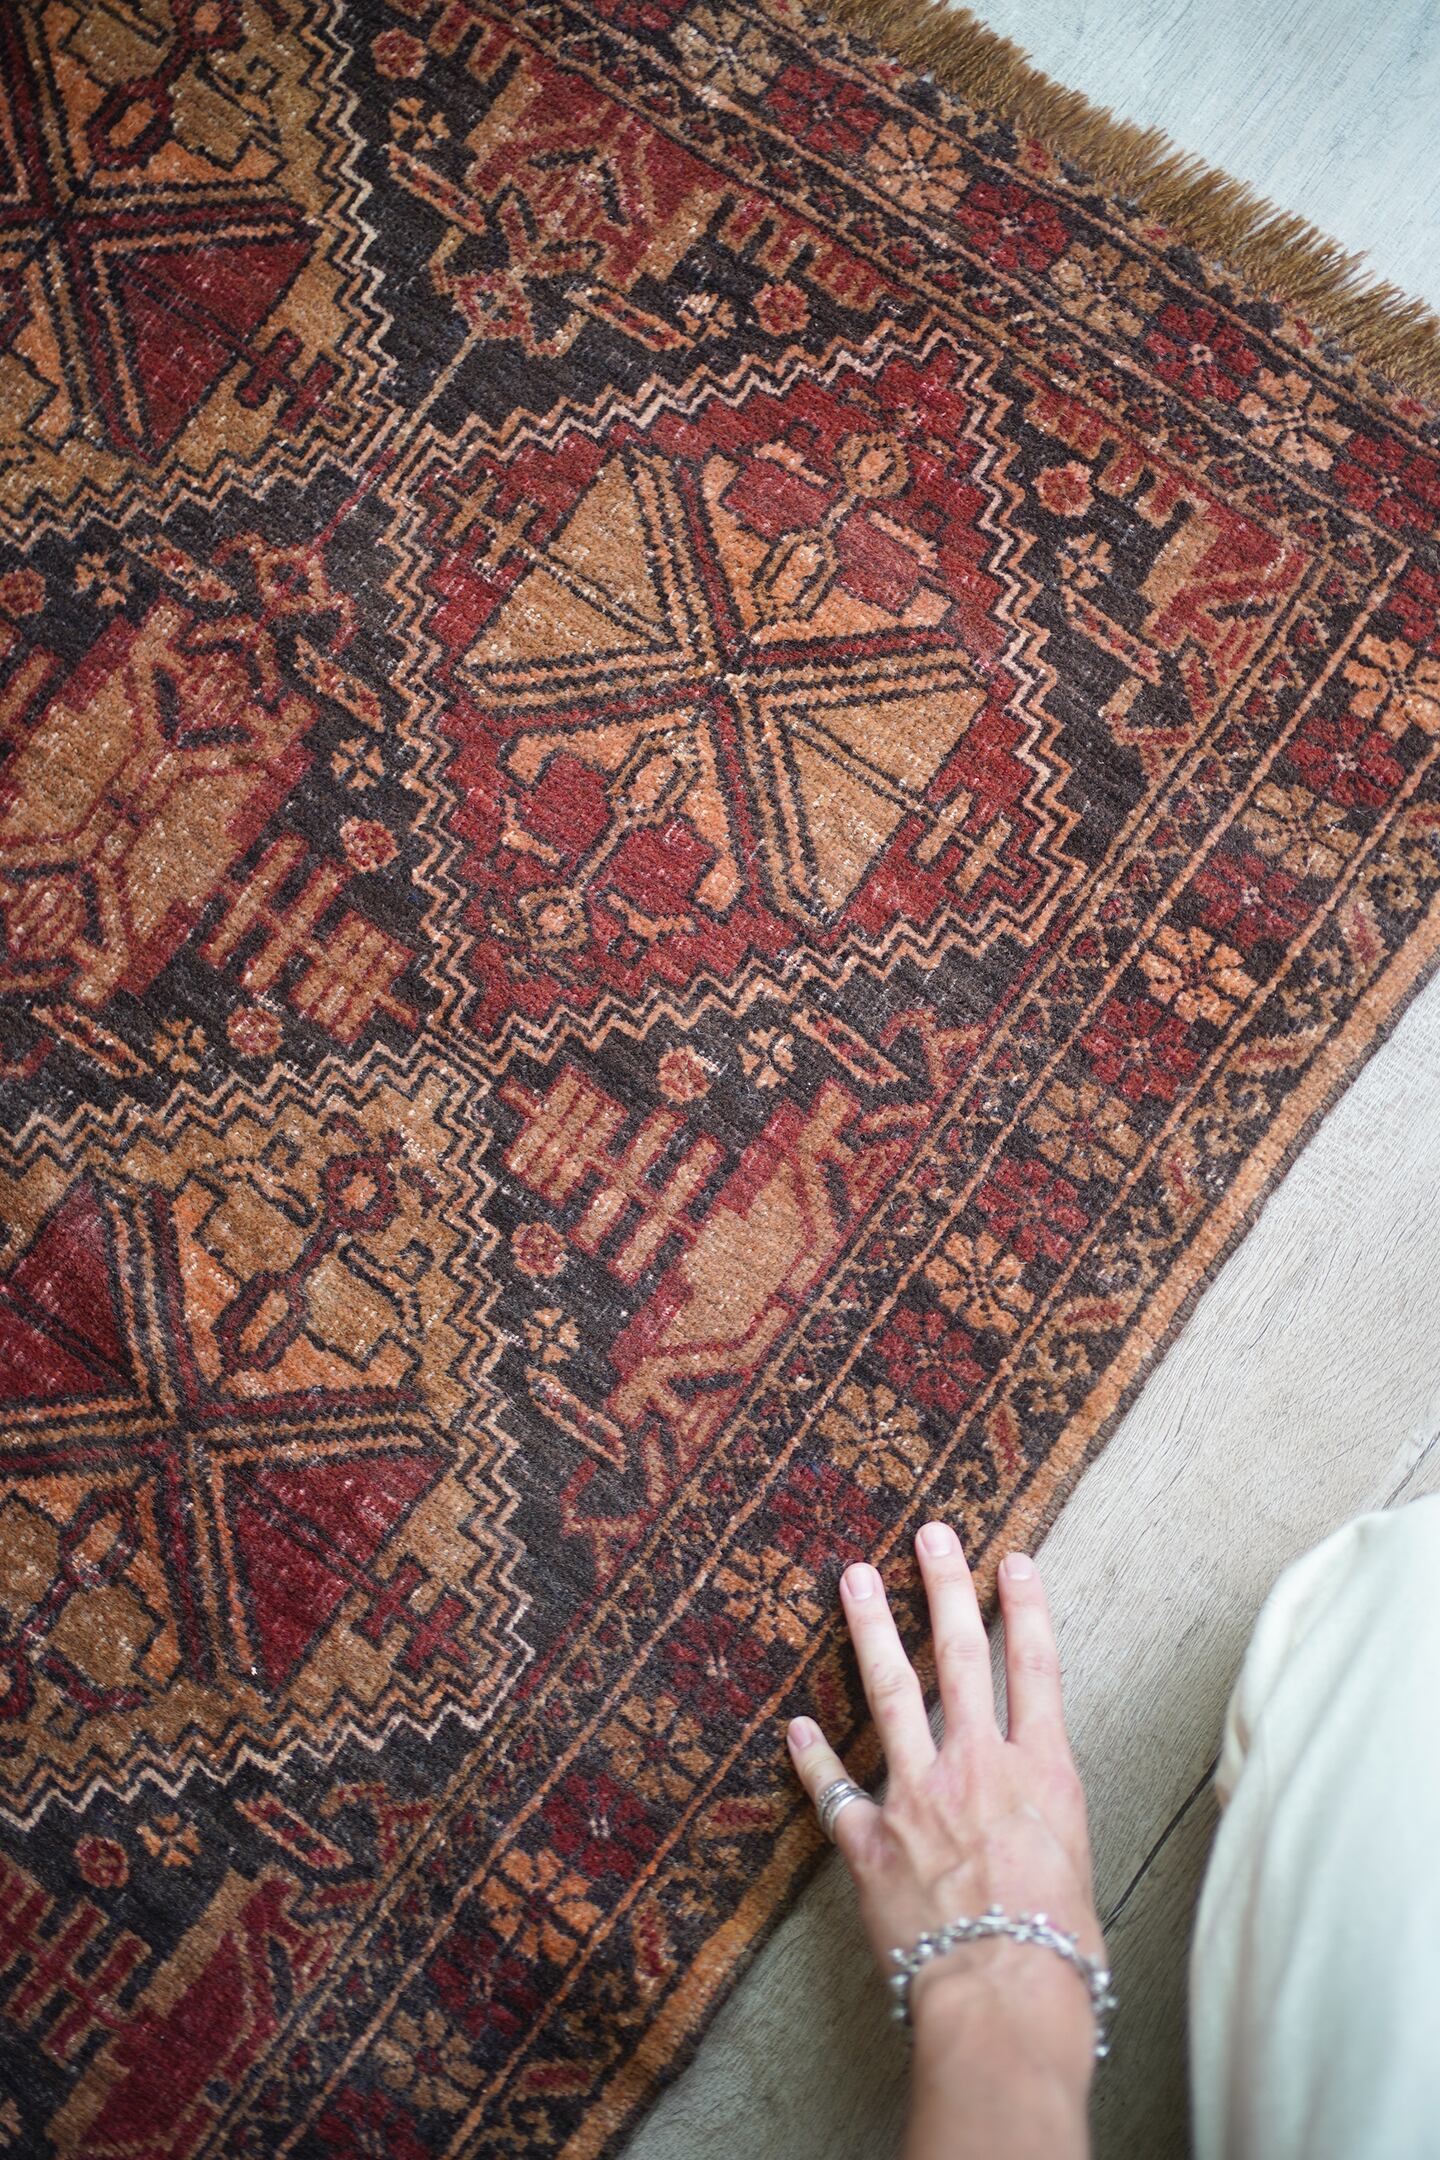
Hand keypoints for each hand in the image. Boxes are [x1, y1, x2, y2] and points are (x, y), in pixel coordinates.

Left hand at [786, 1525, 1101, 2115]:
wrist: (1002, 1995)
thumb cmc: (1057, 1956)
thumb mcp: (1075, 1874)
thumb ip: (1046, 1832)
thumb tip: (1033, 1834)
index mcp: (1042, 1775)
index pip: (1036, 1670)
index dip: (1026, 1610)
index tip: (1013, 1561)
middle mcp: (979, 1768)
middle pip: (961, 1657)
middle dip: (946, 1589)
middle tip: (931, 1533)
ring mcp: (918, 1796)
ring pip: (892, 1693)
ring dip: (871, 1630)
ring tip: (854, 1576)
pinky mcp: (871, 1841)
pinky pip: (834, 1790)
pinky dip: (812, 1757)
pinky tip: (795, 1724)